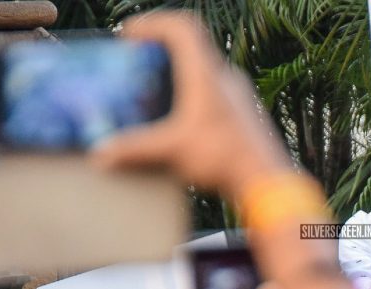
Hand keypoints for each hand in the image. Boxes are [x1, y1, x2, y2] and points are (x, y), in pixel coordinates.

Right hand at [93, 12, 292, 199]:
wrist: (269, 183)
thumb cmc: (225, 159)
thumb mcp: (173, 151)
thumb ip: (135, 149)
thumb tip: (101, 154)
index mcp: (207, 74)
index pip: (182, 27)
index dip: (153, 22)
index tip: (130, 34)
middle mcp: (226, 78)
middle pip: (193, 46)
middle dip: (161, 50)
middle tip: (139, 63)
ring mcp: (240, 95)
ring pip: (206, 70)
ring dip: (179, 73)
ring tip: (157, 93)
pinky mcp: (246, 114)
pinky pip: (217, 92)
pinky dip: (195, 94)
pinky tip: (184, 120)